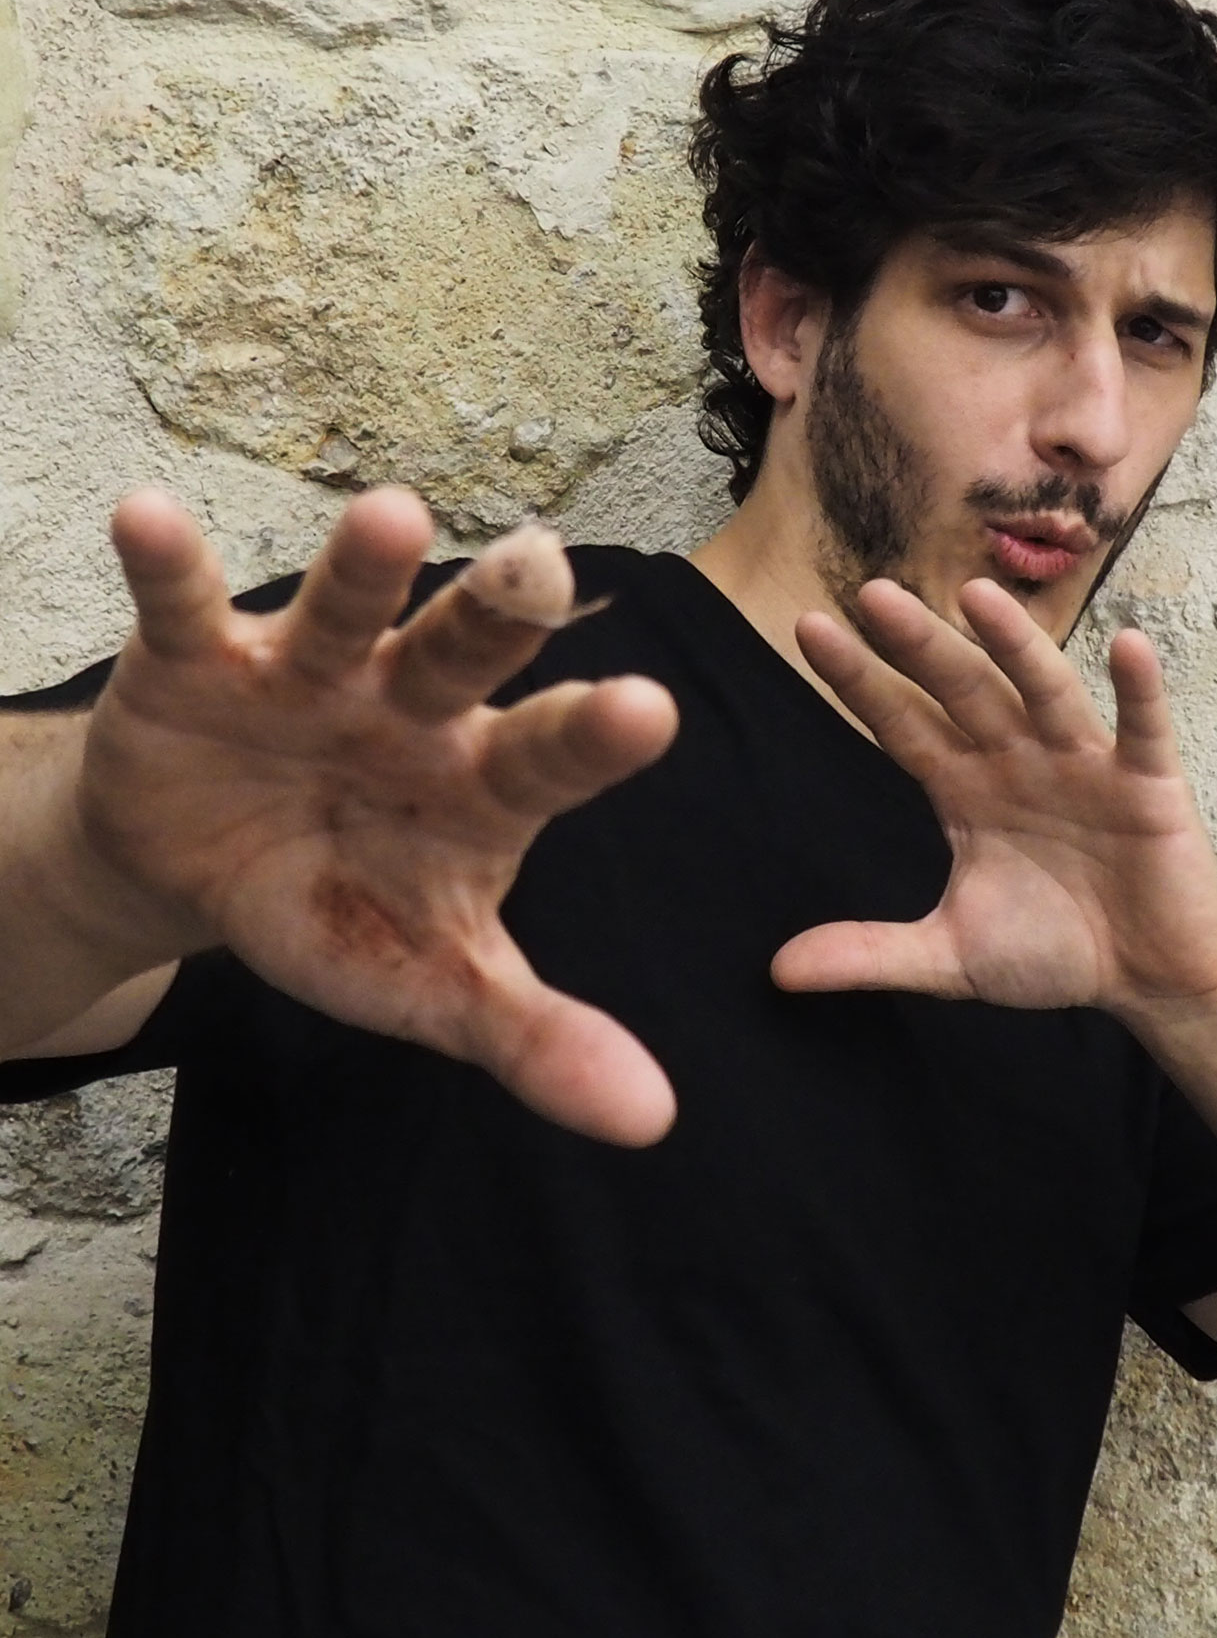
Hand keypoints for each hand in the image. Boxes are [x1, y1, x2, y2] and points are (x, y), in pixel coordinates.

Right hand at [77, 488, 678, 1144]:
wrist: (199, 869)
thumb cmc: (342, 909)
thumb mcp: (431, 984)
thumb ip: (536, 1038)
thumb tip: (652, 1122)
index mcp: (482, 782)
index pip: (549, 759)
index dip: (592, 738)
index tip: (648, 709)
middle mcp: (410, 708)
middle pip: (461, 657)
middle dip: (496, 614)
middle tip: (541, 563)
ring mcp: (309, 674)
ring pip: (344, 614)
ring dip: (363, 571)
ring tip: (393, 516)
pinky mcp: (200, 660)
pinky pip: (187, 609)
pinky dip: (168, 567)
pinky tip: (144, 516)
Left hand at [772, 577, 1216, 1022]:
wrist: (1148, 978)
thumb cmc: (1053, 948)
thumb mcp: (950, 957)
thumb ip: (870, 953)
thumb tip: (780, 971)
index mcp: (965, 789)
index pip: (902, 724)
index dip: (859, 681)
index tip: (809, 629)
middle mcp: (1017, 760)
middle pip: (961, 691)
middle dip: (919, 646)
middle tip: (871, 593)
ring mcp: (1083, 764)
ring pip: (1045, 691)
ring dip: (1015, 645)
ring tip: (978, 596)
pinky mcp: (1147, 784)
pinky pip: (1142, 729)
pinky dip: (1139, 689)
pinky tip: (1130, 645)